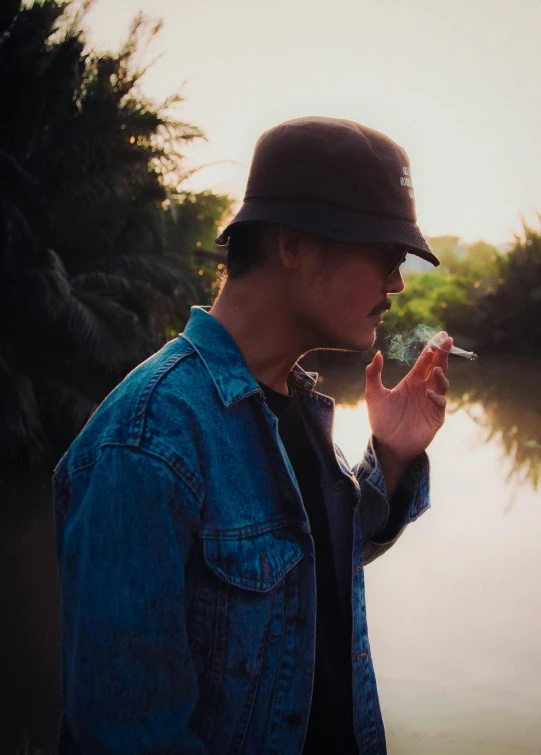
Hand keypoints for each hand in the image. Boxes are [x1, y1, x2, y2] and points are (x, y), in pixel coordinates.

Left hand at [365, 333, 451, 464]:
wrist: (388, 445)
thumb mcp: (373, 395)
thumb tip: (378, 353)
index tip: (440, 335)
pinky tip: (428, 394)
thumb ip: (373, 374)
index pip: (425, 361)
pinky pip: (440, 403)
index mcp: (412, 382)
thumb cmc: (381, 420)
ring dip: (440, 374)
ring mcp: (432, 403)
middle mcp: (424, 389)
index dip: (432, 348)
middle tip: (447, 340)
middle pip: (437, 367)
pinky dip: (436, 397)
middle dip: (443, 354)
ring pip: (442, 383)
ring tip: (435, 369)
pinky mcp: (436, 417)